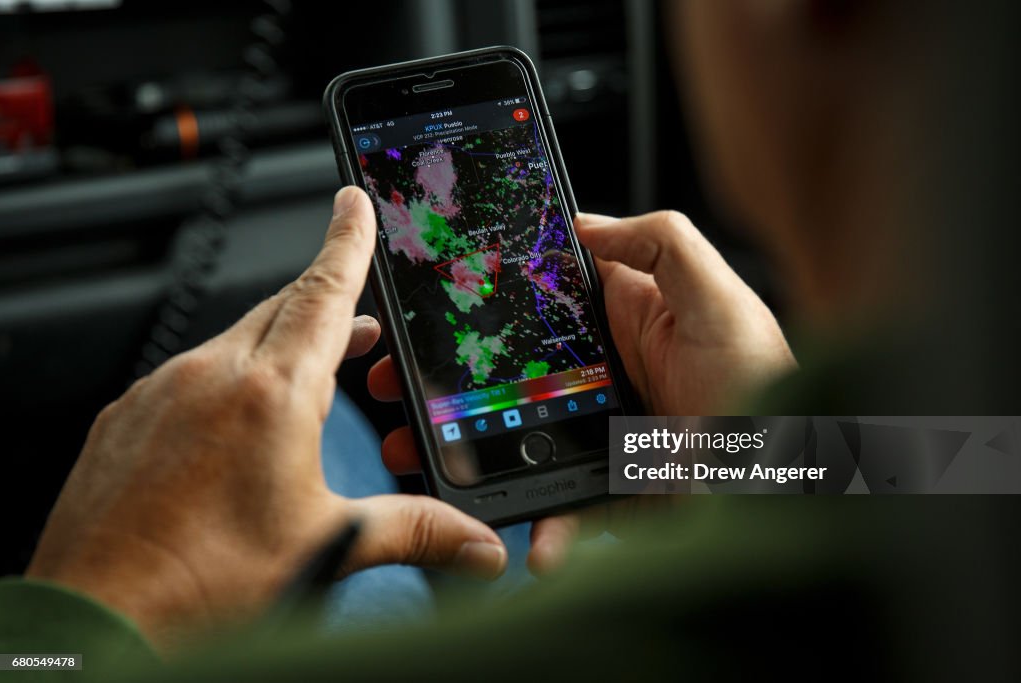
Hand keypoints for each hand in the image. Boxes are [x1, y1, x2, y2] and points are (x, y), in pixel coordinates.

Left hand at [26, 187, 506, 650]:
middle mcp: (210, 376)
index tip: (354, 202)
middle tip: (360, 317)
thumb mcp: (326, 548)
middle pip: (279, 307)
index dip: (347, 242)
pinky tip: (236, 421)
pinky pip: (190, 374)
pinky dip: (228, 378)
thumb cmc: (200, 583)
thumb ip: (412, 531)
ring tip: (310, 372)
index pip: (323, 293)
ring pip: (234, 339)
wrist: (97, 618)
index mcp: (271, 394)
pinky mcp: (127, 419)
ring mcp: (161, 393)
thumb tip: (477, 544)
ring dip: (277, 344)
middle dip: (324, 300)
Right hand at [369, 210, 794, 572]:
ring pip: (526, 442)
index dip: (491, 300)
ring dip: (480, 456)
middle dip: (461, 384)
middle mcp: (612, 373)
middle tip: (406, 390)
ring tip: (437, 464)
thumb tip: (586, 221)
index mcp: (631, 319)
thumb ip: (663, 243)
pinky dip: (549, 527)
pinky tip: (538, 544)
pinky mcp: (620, 488)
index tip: (438, 308)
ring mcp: (609, 433)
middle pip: (518, 373)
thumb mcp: (725, 298)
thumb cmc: (772, 386)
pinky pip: (570, 505)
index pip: (546, 299)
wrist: (802, 487)